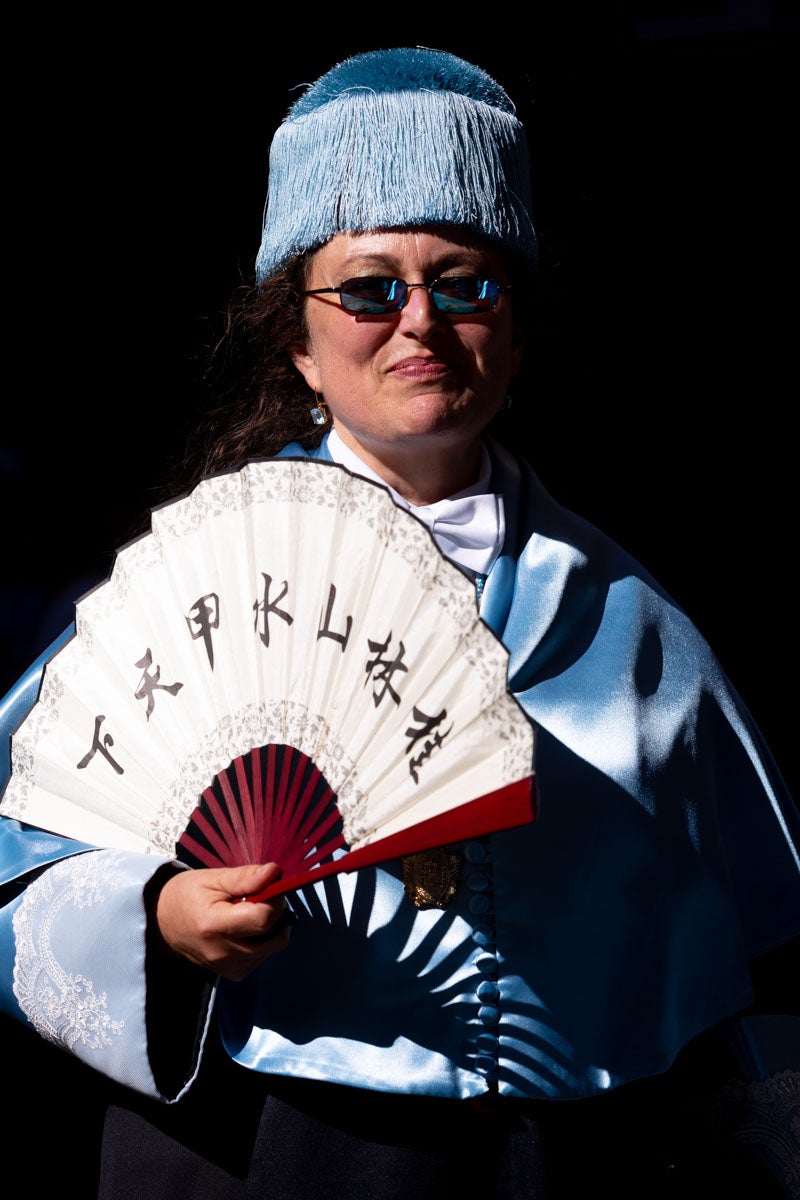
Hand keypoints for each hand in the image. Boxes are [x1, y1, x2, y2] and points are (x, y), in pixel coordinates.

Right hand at [155, 862, 293, 980]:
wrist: (162, 923)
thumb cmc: (186, 895)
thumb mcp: (212, 878)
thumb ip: (244, 877)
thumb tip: (274, 872)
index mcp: (214, 926)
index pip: (263, 919)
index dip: (274, 900)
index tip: (268, 886)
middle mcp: (223, 954)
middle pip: (274, 936)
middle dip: (277, 912)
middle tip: (261, 897)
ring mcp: (229, 968)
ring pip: (273, 946)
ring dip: (272, 927)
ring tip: (249, 911)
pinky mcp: (234, 974)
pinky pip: (264, 955)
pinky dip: (264, 939)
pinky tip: (245, 928)